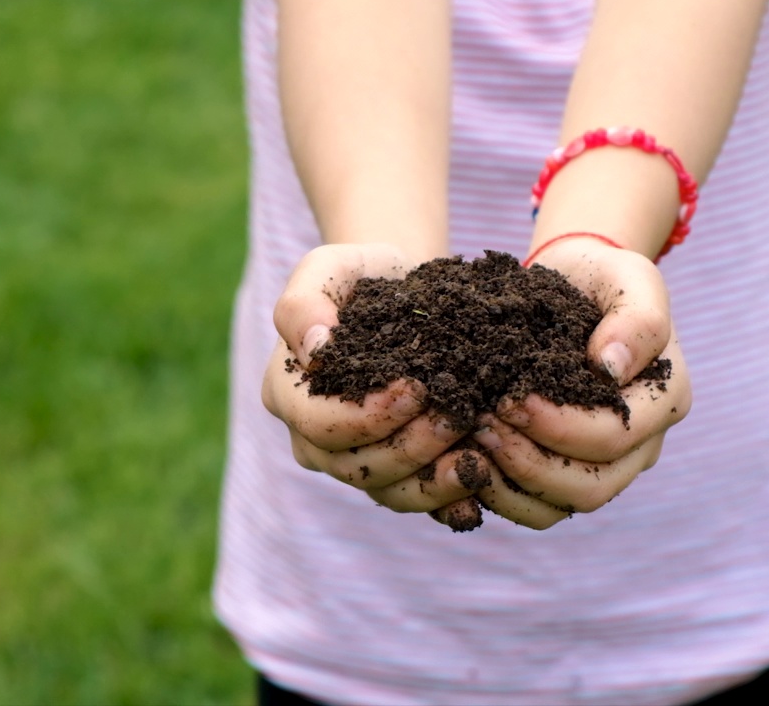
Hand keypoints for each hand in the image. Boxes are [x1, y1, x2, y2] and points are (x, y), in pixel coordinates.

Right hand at [262, 243, 489, 518]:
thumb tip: (313, 350)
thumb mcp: (330, 268)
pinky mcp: (395, 473)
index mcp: (288, 395)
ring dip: (433, 480)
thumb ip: (305, 302)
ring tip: (476, 456)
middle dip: (411, 446)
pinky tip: (480, 483)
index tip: (417, 386)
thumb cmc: (363, 276)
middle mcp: (314, 440)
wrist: (404, 292)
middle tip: (458, 414)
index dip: (368, 415)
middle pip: (356, 466)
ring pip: (387, 491)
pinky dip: (449, 501)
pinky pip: (417, 499)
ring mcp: (354, 461)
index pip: (320, 425)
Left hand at [472, 239, 691, 528]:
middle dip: (530, 461)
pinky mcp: (570, 472)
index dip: (561, 426)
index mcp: (667, 398)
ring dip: (512, 484)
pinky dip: (501, 496)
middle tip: (482, 425)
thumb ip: (636, 319)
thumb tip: (610, 370)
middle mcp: (643, 443)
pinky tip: (467, 464)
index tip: (510, 397)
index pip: (616, 435)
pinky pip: (539, 507)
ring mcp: (608, 464)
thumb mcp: (628, 277)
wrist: (572, 283)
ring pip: (564, 505)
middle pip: (592, 486)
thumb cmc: (601, 277)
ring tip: (472, 446)